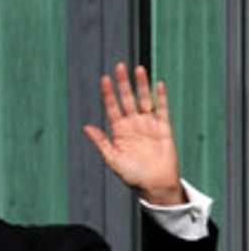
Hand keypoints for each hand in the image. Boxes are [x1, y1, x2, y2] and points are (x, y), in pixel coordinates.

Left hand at [81, 62, 185, 206]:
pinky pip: (162, 109)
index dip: (108, 93)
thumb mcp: (112, 159)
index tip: (104, 78)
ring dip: (141, 85)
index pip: (112, 107)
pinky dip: (161, 97)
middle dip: (123, 83)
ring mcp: (148, 124)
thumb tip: (86, 127)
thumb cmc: (131, 174)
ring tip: (138, 69)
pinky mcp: (164, 128)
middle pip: (128, 99)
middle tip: (119, 66)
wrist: (154, 184)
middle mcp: (133, 124)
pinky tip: (158, 84)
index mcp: (119, 131)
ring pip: (145, 100)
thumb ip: (101, 142)